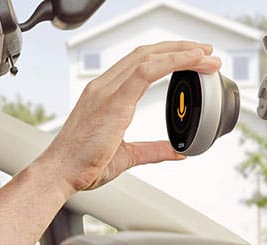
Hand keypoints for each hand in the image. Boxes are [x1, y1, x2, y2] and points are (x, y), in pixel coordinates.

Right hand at [40, 41, 221, 191]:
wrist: (59, 173)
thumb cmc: (81, 165)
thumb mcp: (126, 156)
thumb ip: (152, 150)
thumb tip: (176, 151)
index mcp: (104, 96)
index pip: (138, 64)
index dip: (166, 57)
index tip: (191, 60)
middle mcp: (103, 87)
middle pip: (145, 54)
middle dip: (179, 49)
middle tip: (206, 53)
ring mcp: (106, 91)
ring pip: (148, 57)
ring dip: (181, 52)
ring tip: (207, 56)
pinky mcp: (113, 101)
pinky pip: (146, 71)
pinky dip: (173, 61)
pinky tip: (192, 61)